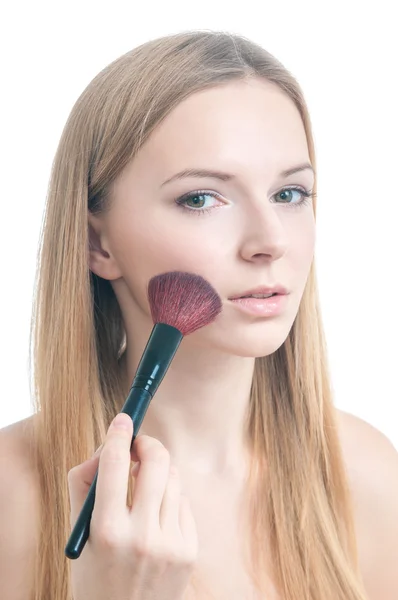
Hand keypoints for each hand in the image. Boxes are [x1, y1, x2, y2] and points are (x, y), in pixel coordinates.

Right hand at [67, 413, 197, 599]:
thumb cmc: (96, 573)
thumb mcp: (79, 534)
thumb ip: (85, 484)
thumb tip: (108, 446)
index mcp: (106, 531)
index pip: (113, 464)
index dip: (118, 434)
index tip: (123, 418)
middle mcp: (141, 536)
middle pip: (156, 461)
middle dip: (147, 444)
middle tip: (138, 446)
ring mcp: (170, 544)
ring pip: (173, 478)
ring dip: (158, 472)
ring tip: (144, 489)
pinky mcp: (190, 551)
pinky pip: (183, 503)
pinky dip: (169, 499)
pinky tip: (156, 518)